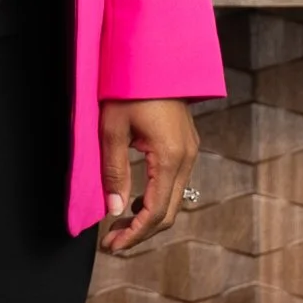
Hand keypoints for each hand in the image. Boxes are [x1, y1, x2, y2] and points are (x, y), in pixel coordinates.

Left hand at [97, 98, 201, 255]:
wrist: (154, 56)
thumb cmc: (129, 87)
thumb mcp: (112, 129)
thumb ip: (114, 172)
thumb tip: (114, 211)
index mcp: (170, 157)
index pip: (156, 212)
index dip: (134, 234)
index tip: (112, 246)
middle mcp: (187, 158)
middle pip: (169, 212)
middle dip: (141, 232)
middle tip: (112, 243)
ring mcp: (190, 151)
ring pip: (173, 200)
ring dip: (148, 217)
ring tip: (118, 226)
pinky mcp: (186, 146)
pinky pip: (175, 183)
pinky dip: (155, 199)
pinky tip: (134, 201)